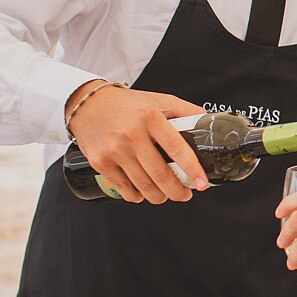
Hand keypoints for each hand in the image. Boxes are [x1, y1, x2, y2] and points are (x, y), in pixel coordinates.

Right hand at [66, 82, 208, 202]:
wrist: (87, 104)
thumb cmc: (127, 104)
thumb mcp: (158, 100)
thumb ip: (185, 111)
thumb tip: (209, 121)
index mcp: (150, 117)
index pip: (176, 148)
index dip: (192, 170)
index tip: (201, 184)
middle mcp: (131, 134)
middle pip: (160, 174)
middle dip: (177, 191)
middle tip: (185, 195)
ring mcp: (114, 149)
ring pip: (143, 185)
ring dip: (159, 197)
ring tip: (166, 195)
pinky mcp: (100, 162)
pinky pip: (124, 188)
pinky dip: (137, 195)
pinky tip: (144, 193)